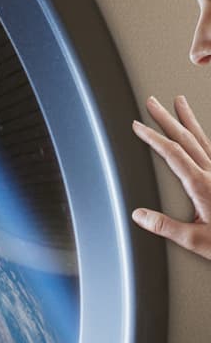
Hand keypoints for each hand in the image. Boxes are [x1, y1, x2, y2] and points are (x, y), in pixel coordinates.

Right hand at [132, 95, 210, 258]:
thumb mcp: (193, 240)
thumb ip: (164, 226)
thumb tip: (139, 216)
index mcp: (201, 184)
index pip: (172, 153)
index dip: (153, 137)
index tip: (139, 127)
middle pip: (185, 138)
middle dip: (166, 118)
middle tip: (152, 103)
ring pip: (202, 138)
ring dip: (188, 119)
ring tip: (179, 103)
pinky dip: (205, 136)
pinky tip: (203, 133)